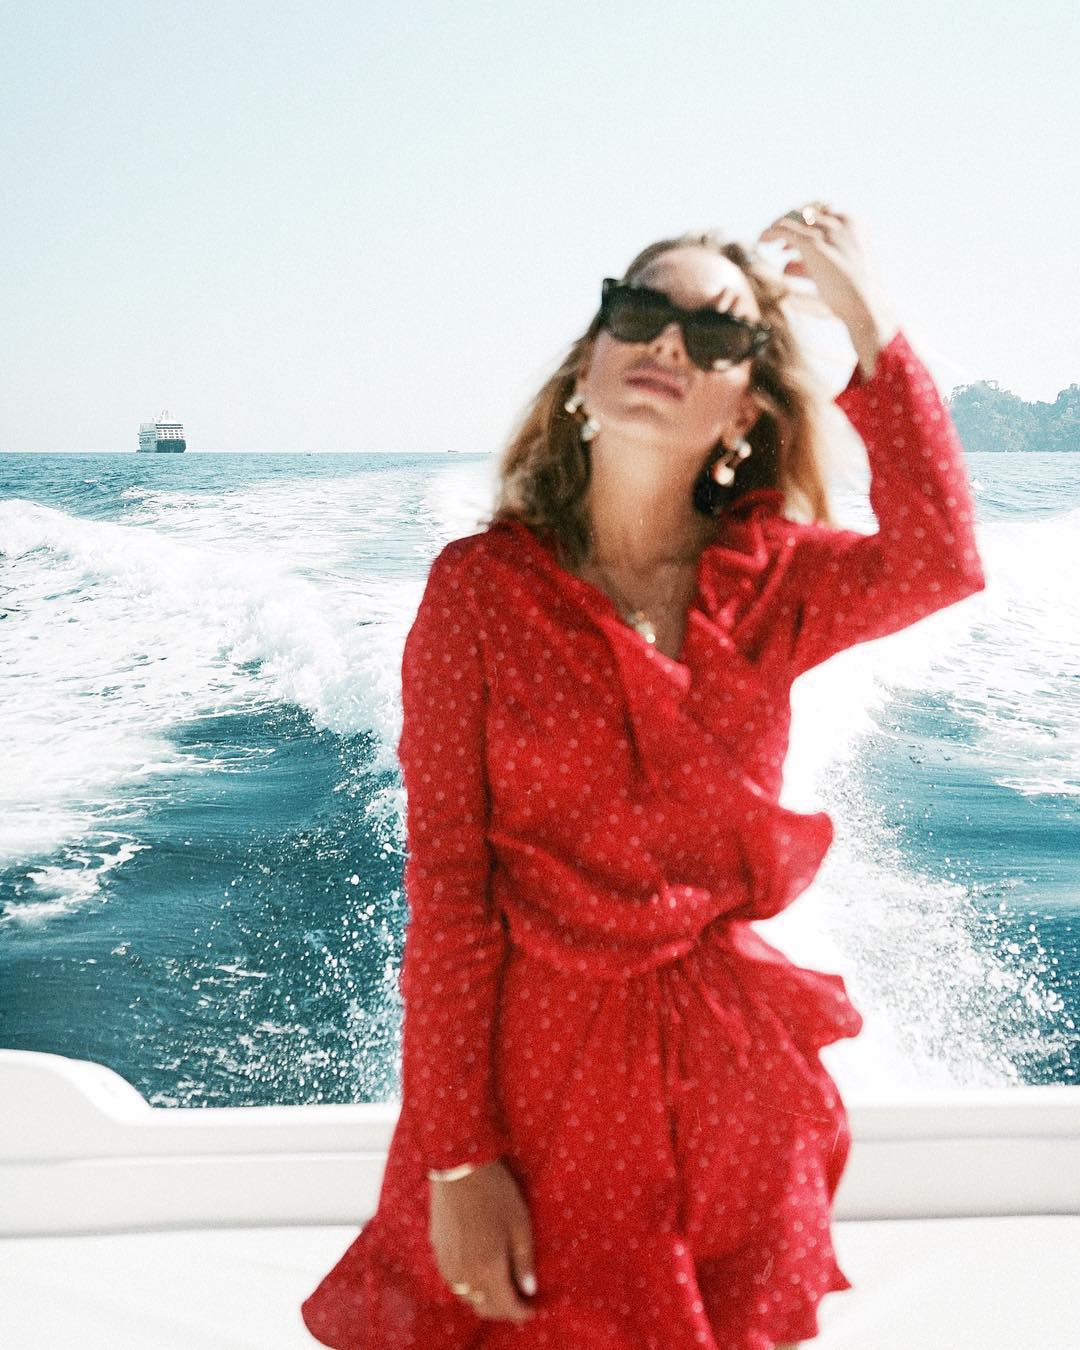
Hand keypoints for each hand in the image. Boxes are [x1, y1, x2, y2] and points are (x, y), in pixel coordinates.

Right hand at [429, 1157, 536, 1322]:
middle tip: (518, 1299)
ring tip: (500, 1285)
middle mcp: (465, 1274)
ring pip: (467, 1297)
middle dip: (503, 1309)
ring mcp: (447, 1264)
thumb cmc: (495, 1192)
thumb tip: (529, 1287)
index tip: (533, 1307)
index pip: (506, 1306)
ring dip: (484, 1298)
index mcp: (488, 1269)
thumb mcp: (520, 1224)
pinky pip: (454, 1281)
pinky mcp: (437, 1250)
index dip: (521, 1311)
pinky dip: (468, 1285)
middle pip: (483, 1308)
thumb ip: (524, 1260)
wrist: (458, 1167)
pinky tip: (478, 1271)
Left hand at [758, 205, 899, 372]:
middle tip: (777, 237)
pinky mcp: (814, 244)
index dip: (807, 221)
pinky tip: (761, 241)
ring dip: (778, 225)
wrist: (866, 305)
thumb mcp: (835, 274)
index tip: (793, 240)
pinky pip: (785, 229)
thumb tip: (786, 266)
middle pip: (809, 210)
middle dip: (792, 220)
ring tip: (765, 238)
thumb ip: (812, 266)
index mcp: (856, 224)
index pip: (826, 211)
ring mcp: (828, 231)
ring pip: (795, 217)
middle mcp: (843, 222)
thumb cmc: (854, 296)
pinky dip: (770, 232)